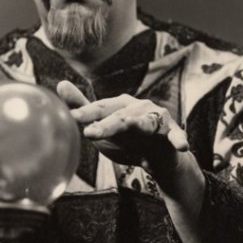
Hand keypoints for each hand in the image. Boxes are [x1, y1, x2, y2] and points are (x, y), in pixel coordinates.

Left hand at [57, 80, 188, 177]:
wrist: (157, 157)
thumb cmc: (126, 139)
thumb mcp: (101, 127)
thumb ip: (82, 108)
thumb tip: (60, 84)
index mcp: (118, 105)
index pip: (99, 108)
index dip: (86, 112)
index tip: (72, 117)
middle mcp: (137, 106)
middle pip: (120, 116)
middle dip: (106, 124)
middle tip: (89, 133)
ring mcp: (155, 117)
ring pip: (144, 122)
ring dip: (137, 125)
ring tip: (130, 127)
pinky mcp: (171, 132)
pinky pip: (174, 135)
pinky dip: (178, 138)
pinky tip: (181, 144)